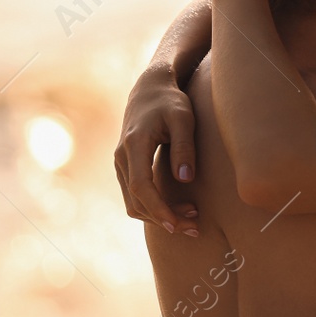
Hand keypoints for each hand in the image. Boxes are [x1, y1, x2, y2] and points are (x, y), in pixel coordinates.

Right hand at [115, 63, 200, 236]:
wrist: (150, 89)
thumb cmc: (171, 102)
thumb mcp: (184, 118)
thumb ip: (184, 147)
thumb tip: (185, 178)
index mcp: (134, 145)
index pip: (141, 187)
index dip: (158, 209)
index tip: (177, 224)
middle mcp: (122, 157)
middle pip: (137, 201)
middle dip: (164, 218)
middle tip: (194, 227)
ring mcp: (121, 164)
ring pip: (134, 203)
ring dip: (159, 216)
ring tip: (190, 219)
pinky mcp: (126, 168)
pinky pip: (135, 196)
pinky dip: (153, 207)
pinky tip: (176, 209)